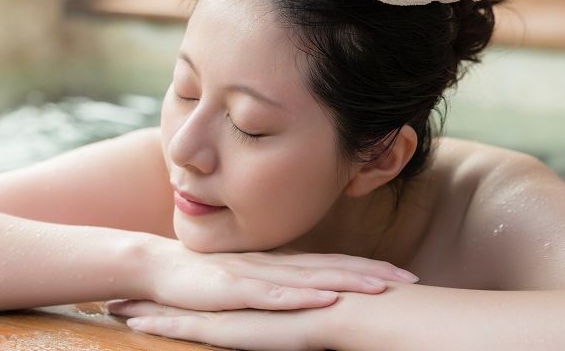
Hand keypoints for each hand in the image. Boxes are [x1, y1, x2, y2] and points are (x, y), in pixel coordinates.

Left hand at [108, 299, 328, 350]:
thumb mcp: (307, 305)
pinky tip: (135, 326)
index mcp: (249, 289)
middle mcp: (231, 293)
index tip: (156, 286)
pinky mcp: (228, 325)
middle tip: (116, 297)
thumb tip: (301, 305)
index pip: (208, 286)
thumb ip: (293, 302)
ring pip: (175, 308)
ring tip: (111, 308)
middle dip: (149, 293)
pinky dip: (160, 324)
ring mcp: (226, 308)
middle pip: (183, 293)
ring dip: (144, 308)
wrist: (342, 308)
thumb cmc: (334, 309)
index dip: (181, 286)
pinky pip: (186, 327)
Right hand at [138, 238, 416, 311]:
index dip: (367, 267)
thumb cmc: (199, 280)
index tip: (405, 275)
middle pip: (330, 266)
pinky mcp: (232, 288)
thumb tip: (309, 301)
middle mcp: (272, 264)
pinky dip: (301, 296)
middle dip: (371, 272)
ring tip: (382, 287)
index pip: (330, 263)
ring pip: (308, 277)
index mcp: (278, 264)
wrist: (154, 268)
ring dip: (347, 281)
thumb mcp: (244, 285)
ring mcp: (253, 274)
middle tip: (411, 279)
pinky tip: (325, 298)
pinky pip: (272, 294)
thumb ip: (275, 289)